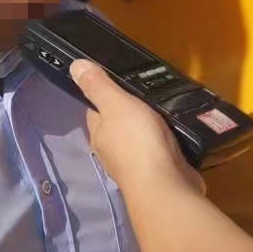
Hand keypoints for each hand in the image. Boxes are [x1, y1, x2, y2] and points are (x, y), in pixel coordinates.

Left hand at [70, 60, 204, 196]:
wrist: (165, 185)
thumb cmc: (137, 142)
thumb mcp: (116, 105)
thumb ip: (98, 86)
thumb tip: (74, 66)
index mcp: (100, 135)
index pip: (96, 110)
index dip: (105, 94)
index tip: (120, 80)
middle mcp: (114, 151)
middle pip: (119, 125)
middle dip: (132, 111)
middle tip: (150, 91)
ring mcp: (137, 163)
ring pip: (141, 138)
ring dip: (152, 126)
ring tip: (167, 108)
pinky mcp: (160, 171)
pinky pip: (162, 150)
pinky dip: (168, 141)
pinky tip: (178, 133)